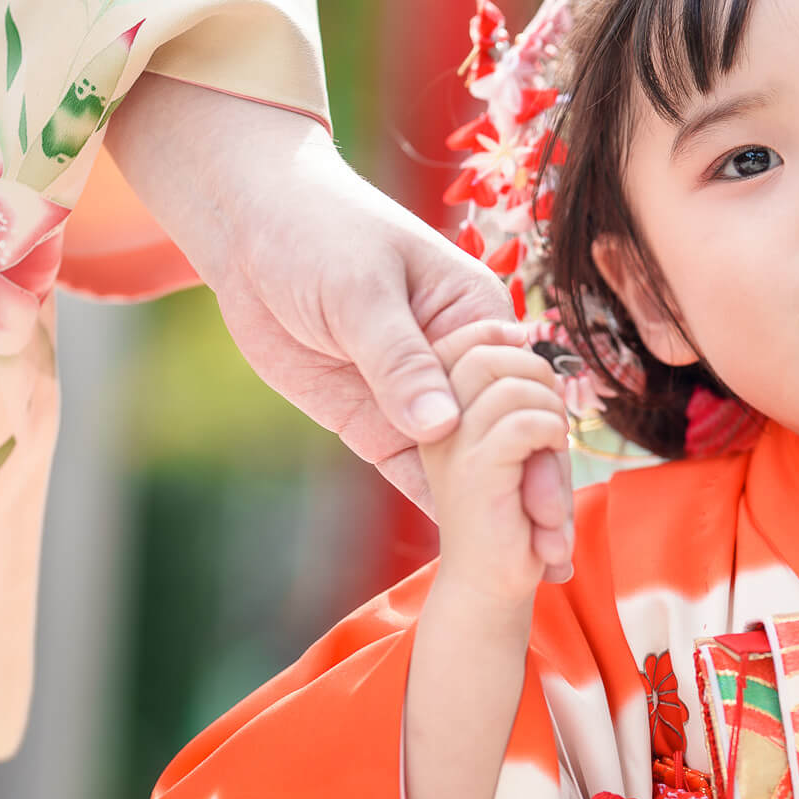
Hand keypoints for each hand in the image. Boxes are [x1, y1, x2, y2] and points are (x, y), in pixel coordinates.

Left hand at [101, 74, 573, 574]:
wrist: (249, 228)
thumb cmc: (319, 232)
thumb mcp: (362, 292)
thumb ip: (401, 361)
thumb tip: (441, 425)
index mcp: (476, 315)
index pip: (524, 391)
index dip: (541, 449)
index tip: (549, 505)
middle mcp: (459, 362)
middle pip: (504, 435)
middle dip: (528, 493)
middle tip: (548, 557)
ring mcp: (415, 394)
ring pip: (465, 460)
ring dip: (491, 510)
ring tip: (520, 570)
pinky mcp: (374, 419)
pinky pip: (411, 470)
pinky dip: (439, 506)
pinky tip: (465, 549)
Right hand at [421, 319, 575, 602]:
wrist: (492, 583)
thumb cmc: (515, 509)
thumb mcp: (518, 439)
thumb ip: (517, 393)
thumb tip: (533, 347)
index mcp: (437, 411)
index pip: (464, 343)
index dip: (504, 339)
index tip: (534, 363)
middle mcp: (434, 425)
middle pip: (485, 355)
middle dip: (535, 374)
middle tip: (549, 418)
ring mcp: (449, 447)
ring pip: (511, 388)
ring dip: (549, 411)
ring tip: (552, 448)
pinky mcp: (474, 473)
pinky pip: (522, 424)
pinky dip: (550, 433)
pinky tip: (550, 458)